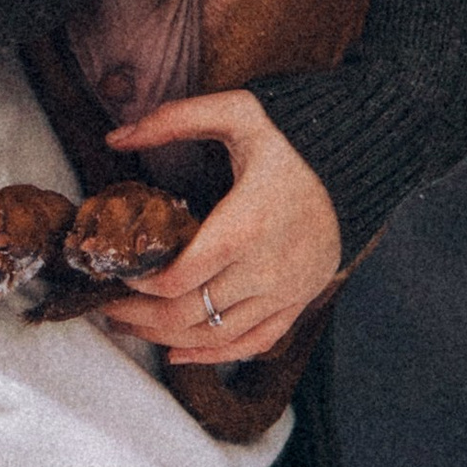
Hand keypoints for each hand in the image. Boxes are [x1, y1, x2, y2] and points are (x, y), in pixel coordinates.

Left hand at [93, 91, 341, 363]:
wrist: (359, 161)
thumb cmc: (292, 135)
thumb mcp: (236, 111)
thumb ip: (173, 120)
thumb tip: (115, 137)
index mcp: (247, 224)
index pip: (181, 277)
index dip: (140, 284)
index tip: (115, 270)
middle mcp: (266, 268)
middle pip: (189, 314)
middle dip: (140, 316)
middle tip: (107, 306)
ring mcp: (285, 292)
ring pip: (215, 336)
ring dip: (166, 338)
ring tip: (131, 325)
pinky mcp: (298, 302)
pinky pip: (251, 344)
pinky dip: (213, 355)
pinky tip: (180, 353)